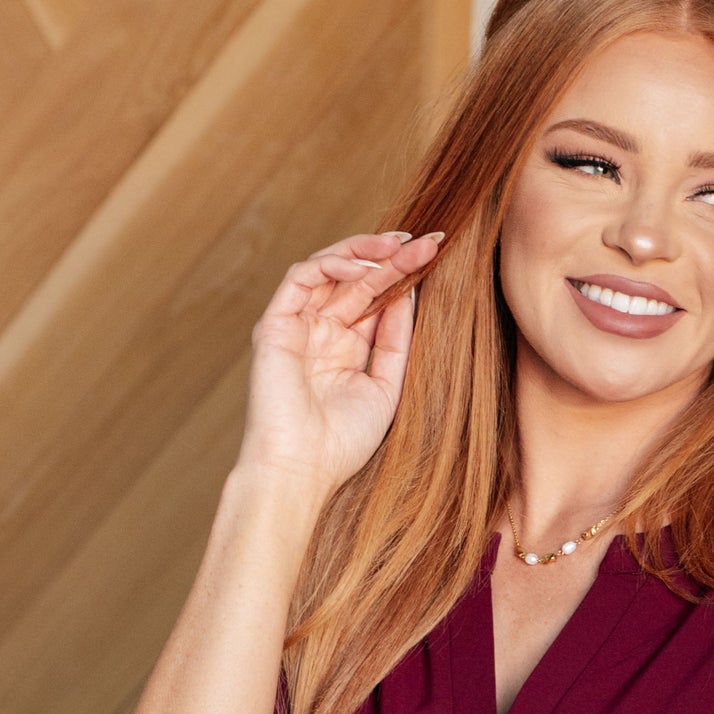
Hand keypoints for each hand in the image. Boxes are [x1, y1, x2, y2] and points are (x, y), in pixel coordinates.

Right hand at [235, 227, 446, 499]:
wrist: (302, 471)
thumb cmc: (342, 443)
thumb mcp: (385, 386)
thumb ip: (395, 341)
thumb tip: (410, 294)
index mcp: (344, 348)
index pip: (375, 299)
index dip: (404, 276)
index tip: (438, 255)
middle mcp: (319, 332)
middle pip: (358, 281)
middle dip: (394, 258)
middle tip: (429, 242)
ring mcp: (296, 326)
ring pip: (329, 270)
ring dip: (365, 252)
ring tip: (402, 247)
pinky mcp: (275, 324)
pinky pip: (302, 278)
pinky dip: (333, 266)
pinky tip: (366, 268)